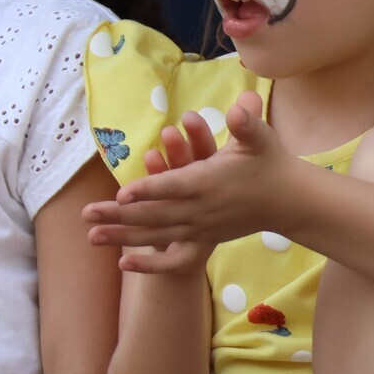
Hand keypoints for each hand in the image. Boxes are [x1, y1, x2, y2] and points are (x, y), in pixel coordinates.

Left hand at [84, 93, 294, 270]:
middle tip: (85, 214)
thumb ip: (247, 123)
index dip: (148, 191)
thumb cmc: (268, 162)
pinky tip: (123, 265)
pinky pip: (173, 259)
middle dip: (117, 216)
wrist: (287, 200)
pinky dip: (149, 265)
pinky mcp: (201, 243)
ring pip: (154, 236)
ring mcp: (198, 230)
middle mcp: (200, 210)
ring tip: (90, 237)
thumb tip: (240, 107)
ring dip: (121, 237)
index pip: (173, 188)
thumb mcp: (260, 138)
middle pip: (153, 215)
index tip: (121, 195)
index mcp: (209, 182)